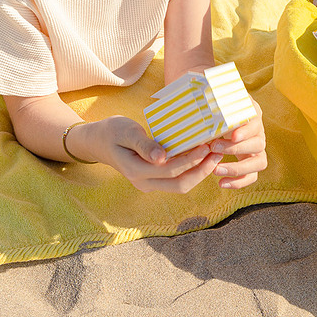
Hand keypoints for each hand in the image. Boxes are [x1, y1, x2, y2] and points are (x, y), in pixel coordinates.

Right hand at [69, 115, 222, 193]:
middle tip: (218, 153)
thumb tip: (161, 158)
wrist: (99, 141)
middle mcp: (144, 183)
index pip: (170, 171)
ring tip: (215, 155)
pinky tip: (203, 157)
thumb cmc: (113, 131)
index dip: (191, 160)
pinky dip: (191, 170)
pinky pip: (176, 179)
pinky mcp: (154, 179)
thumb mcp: (126, 131)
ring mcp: (149, 184)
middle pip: (180, 185)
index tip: (206, 146)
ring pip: (180, 185)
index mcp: (136, 171)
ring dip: (199, 172)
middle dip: (201, 171)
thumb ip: (144, 144)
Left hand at [208, 99, 266, 188]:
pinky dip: (239, 182)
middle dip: (236, 149)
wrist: (213, 114)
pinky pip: (252, 176)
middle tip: (215, 148)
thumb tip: (203, 80)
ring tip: (216, 170)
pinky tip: (222, 183)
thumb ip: (212, 90)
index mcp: (252, 113)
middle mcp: (258, 131)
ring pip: (260, 162)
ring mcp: (257, 149)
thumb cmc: (214, 104)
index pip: (256, 121)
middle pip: (258, 143)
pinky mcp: (251, 163)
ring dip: (238, 168)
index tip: (232, 135)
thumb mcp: (215, 95)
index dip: (246, 130)